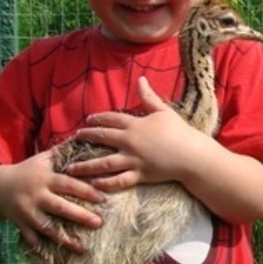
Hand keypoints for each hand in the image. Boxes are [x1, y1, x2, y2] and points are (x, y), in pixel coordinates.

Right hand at [0, 151, 104, 253]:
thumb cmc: (28, 171)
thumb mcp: (44, 159)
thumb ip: (65, 151)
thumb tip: (87, 136)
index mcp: (44, 179)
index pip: (67, 185)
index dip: (85, 190)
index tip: (103, 198)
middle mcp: (35, 196)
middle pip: (59, 208)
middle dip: (79, 216)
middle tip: (99, 223)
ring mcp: (26, 213)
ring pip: (47, 228)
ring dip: (65, 239)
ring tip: (83, 249)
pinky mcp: (20, 226)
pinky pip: (33, 240)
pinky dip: (45, 250)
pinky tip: (60, 260)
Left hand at [63, 76, 202, 190]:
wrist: (191, 154)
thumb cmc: (180, 131)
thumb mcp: (163, 111)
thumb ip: (149, 97)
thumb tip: (141, 79)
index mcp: (135, 124)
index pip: (111, 118)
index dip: (98, 118)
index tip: (88, 120)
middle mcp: (130, 141)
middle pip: (103, 137)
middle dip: (87, 137)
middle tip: (75, 138)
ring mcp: (133, 159)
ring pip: (104, 163)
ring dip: (85, 166)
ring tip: (71, 169)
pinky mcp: (139, 174)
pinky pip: (118, 180)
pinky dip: (105, 183)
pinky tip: (93, 184)